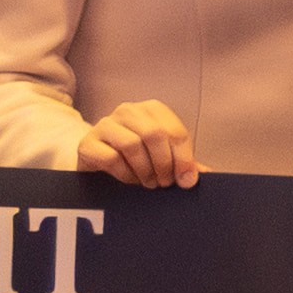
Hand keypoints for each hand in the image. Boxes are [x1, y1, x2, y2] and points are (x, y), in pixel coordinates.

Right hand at [75, 102, 198, 189]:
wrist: (95, 162)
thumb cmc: (134, 158)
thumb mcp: (161, 156)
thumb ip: (183, 162)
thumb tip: (205, 174)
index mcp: (152, 110)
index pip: (175, 131)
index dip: (184, 158)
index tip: (186, 180)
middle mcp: (129, 111)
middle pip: (154, 135)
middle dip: (164, 163)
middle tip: (165, 183)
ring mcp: (105, 124)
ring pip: (132, 144)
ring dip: (145, 170)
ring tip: (149, 183)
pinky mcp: (88, 143)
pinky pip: (111, 158)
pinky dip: (125, 174)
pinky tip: (130, 180)